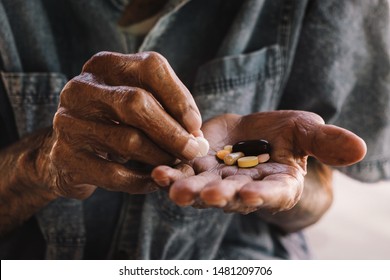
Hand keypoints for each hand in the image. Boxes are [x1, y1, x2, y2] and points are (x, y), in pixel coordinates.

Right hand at [42, 51, 201, 197]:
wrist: (69, 153)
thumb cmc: (113, 124)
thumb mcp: (136, 106)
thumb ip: (166, 110)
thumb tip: (196, 133)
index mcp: (104, 66)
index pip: (150, 67)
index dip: (179, 97)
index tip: (196, 125)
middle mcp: (81, 88)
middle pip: (137, 103)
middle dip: (173, 132)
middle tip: (193, 151)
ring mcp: (68, 121)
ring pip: (128, 140)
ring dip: (160, 157)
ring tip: (176, 165)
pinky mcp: (65, 156)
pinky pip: (115, 173)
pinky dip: (142, 181)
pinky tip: (154, 182)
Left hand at [152, 111, 366, 213]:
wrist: (256, 133)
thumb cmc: (285, 136)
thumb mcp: (307, 132)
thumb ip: (326, 142)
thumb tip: (360, 149)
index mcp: (276, 184)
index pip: (272, 193)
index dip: (261, 195)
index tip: (249, 193)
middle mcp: (245, 189)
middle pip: (231, 196)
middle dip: (218, 196)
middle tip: (206, 195)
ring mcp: (218, 181)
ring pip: (201, 190)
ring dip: (187, 190)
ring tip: (173, 187)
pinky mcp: (197, 169)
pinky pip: (183, 175)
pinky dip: (170, 175)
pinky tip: (157, 172)